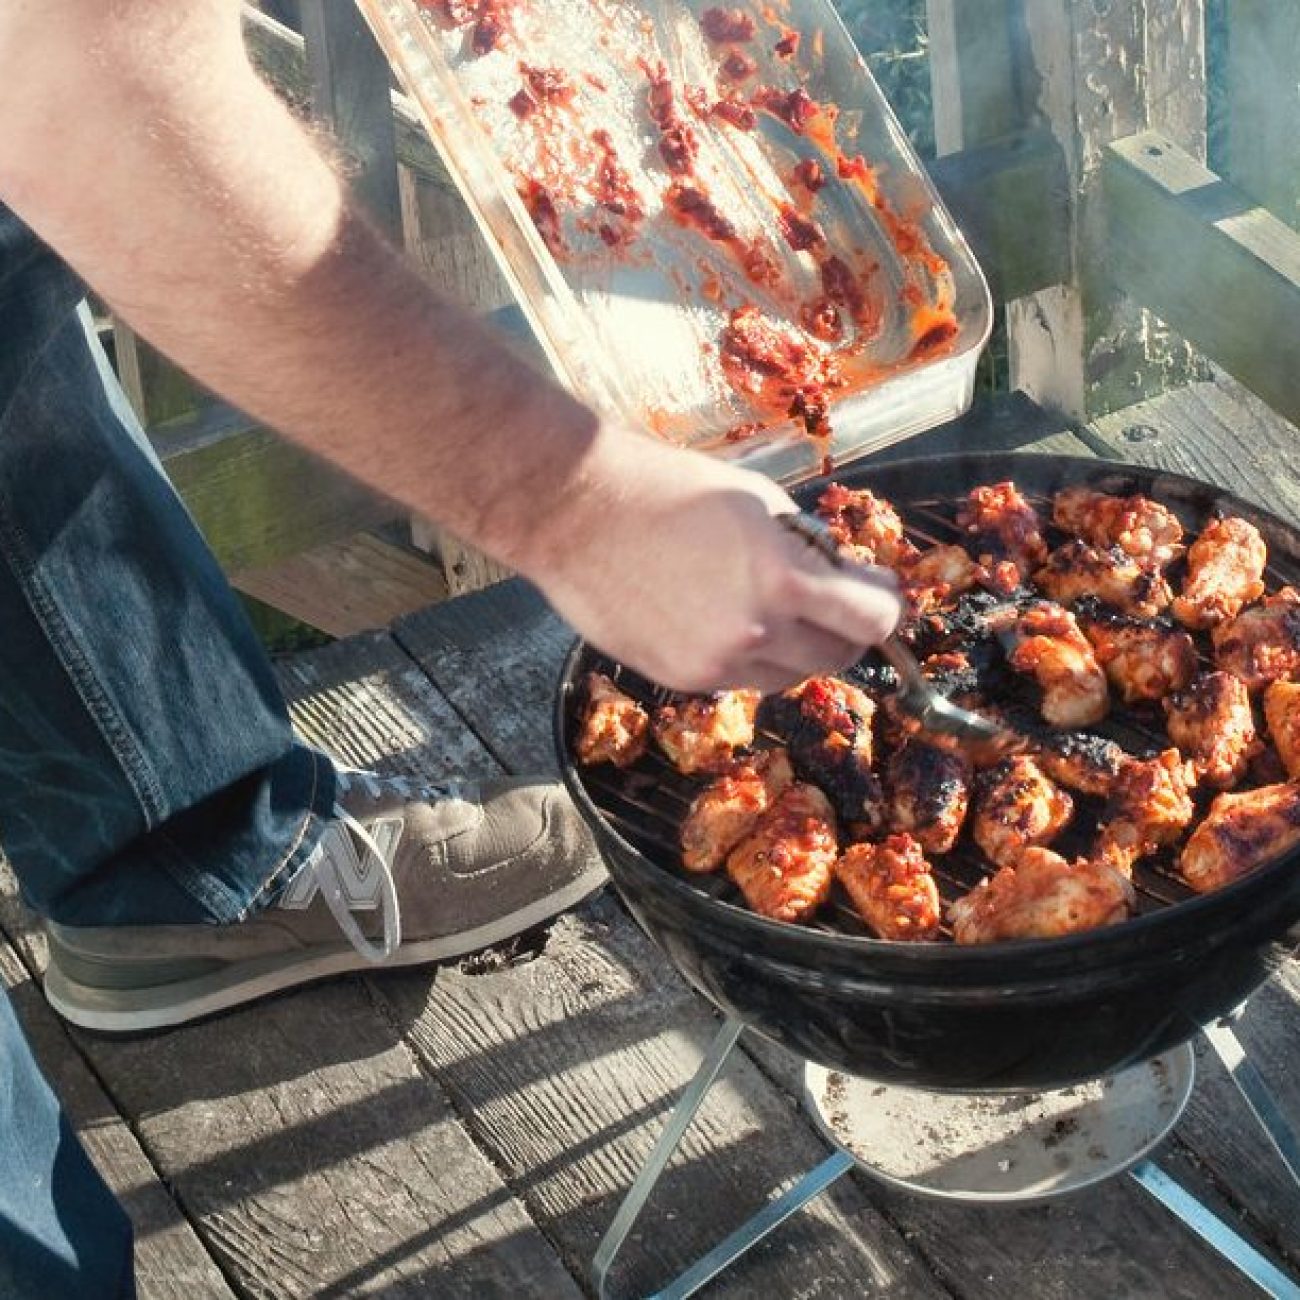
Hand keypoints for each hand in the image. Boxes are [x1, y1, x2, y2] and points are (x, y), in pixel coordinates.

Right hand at [526, 425, 901, 693]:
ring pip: (788, 676)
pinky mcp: (680, 678)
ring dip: (797, 648)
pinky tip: (725, 618)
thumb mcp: (757, 500)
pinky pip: (740, 679)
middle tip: (834, 602)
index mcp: (783, 580)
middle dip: (845, 631)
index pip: (872, 621)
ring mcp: (715, 664)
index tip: (877, 592)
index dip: (884, 606)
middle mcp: (756, 634)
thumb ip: (806, 546)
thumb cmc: (666, 488)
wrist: (576, 512)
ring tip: (772, 608)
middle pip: (837, 658)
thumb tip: (840, 576)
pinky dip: (749, 656)